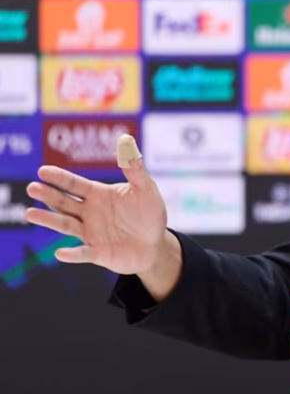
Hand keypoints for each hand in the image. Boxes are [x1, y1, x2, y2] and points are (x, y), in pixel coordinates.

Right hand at [24, 135, 168, 275]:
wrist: (155, 244)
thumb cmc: (148, 213)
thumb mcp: (145, 188)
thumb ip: (134, 168)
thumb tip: (125, 139)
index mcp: (98, 195)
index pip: (75, 184)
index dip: (60, 178)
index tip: (43, 171)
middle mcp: (89, 213)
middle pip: (64, 203)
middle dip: (49, 195)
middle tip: (32, 187)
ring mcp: (91, 234)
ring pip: (66, 225)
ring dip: (49, 220)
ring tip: (31, 214)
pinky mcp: (97, 253)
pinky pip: (83, 253)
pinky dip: (72, 254)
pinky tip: (61, 253)